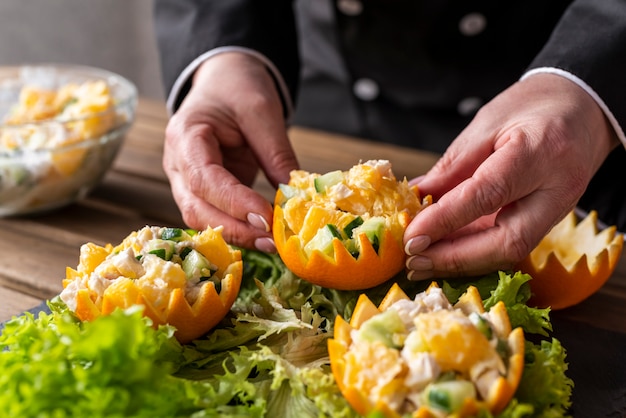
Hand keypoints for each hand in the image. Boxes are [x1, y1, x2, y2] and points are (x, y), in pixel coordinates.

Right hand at [163, 52, 298, 250]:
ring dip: (237, 235)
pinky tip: (263, 238)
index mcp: (185, 136)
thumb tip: (293, 197)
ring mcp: (187, 182)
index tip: (266, 217)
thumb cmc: (238, 87)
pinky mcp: (204, 192)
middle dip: (235, 228)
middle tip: (273, 241)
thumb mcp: (261, 111)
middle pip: (197, 208)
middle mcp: (178, 165)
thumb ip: (275, 153)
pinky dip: (238, 229)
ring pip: (203, 219)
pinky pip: (216, 217)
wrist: (224, 80)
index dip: (234, 203)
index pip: (204, 179)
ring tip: (272, 244)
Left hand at [404, 73, 619, 279]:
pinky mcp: (549, 222)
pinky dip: (475, 252)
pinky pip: (511, 245)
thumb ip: (453, 165)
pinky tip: (444, 253)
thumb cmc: (534, 106)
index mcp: (540, 153)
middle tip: (414, 261)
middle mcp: (556, 191)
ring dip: (462, 261)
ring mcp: (558, 211)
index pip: (487, 195)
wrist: (583, 109)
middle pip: (508, 242)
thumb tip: (417, 198)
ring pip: (510, 252)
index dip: (445, 220)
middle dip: (455, 258)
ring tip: (421, 263)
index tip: (411, 236)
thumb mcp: (487, 123)